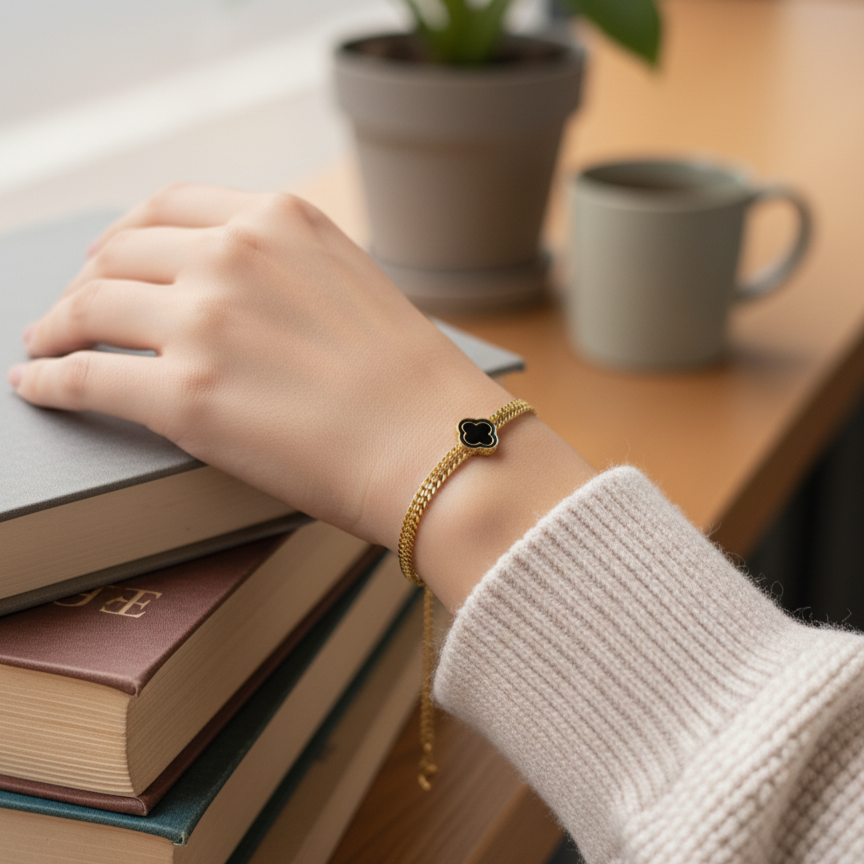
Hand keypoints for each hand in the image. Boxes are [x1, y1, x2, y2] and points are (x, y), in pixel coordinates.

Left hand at [8, 184, 593, 609]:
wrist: (442, 450)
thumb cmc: (414, 385)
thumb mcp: (351, 288)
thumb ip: (285, 272)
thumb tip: (224, 291)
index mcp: (281, 220)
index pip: (168, 206)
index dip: (122, 235)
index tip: (108, 260)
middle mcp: (236, 256)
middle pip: (117, 255)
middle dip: (85, 283)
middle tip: (70, 312)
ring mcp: (205, 322)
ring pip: (89, 310)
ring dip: (54, 328)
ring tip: (44, 347)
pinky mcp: (185, 398)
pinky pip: (84, 379)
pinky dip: (49, 382)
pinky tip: (36, 387)